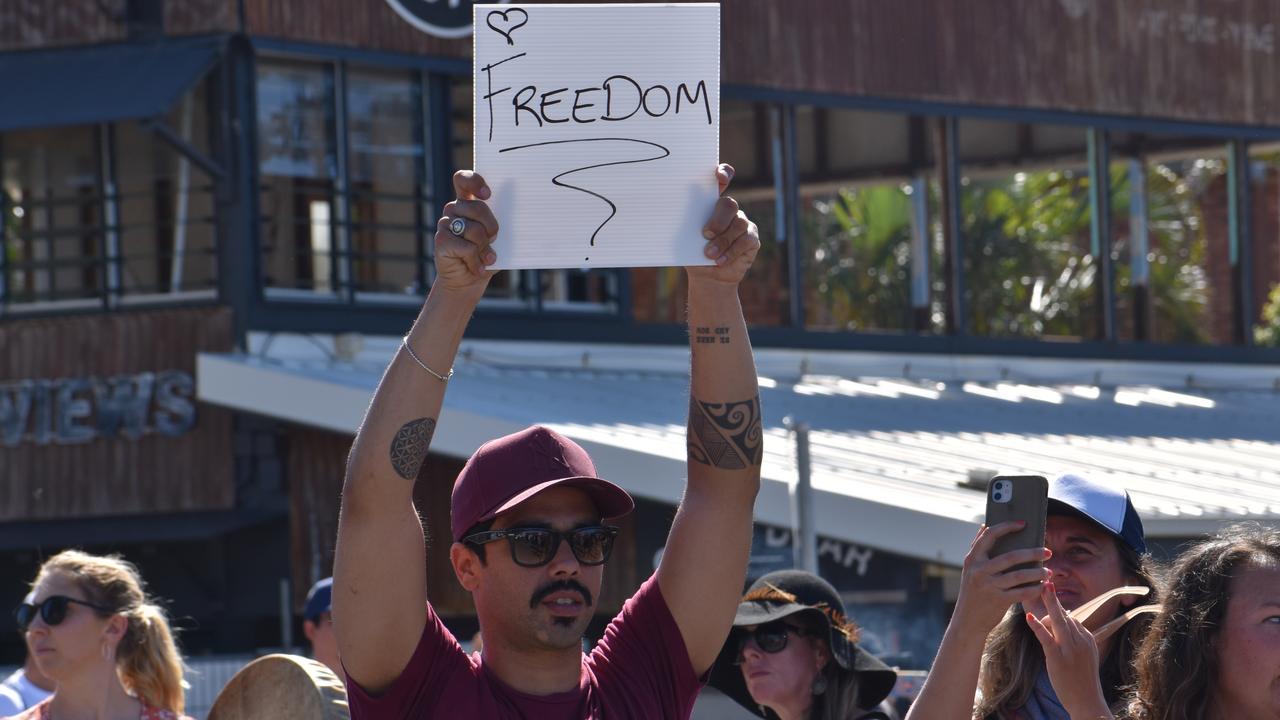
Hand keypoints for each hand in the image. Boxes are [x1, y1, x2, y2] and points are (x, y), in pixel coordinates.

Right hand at [434, 170, 499, 294]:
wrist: (468, 281)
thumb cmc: (485, 256)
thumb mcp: (496, 238)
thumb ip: (499, 224)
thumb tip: (514, 215)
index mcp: (467, 202)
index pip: (463, 180)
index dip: (474, 182)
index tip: (488, 194)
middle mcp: (454, 209)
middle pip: (477, 207)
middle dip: (492, 227)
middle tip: (493, 241)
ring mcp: (444, 224)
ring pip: (473, 229)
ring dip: (484, 248)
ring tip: (485, 258)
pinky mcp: (441, 240)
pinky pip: (467, 247)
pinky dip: (476, 261)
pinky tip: (476, 268)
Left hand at [686, 164, 759, 286]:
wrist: (707, 275)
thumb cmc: (694, 253)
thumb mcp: (685, 239)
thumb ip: (686, 224)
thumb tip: (678, 213)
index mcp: (711, 203)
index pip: (722, 179)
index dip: (724, 173)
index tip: (719, 176)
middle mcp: (729, 210)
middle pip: (729, 204)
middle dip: (718, 220)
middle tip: (706, 234)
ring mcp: (742, 223)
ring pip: (738, 224)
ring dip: (722, 241)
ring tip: (709, 255)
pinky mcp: (752, 238)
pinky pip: (745, 240)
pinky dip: (731, 252)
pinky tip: (721, 261)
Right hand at [951, 522, 1051, 634]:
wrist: (967, 621)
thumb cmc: (972, 592)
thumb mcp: (969, 570)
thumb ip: (977, 548)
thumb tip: (985, 525)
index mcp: (972, 559)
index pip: (990, 536)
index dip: (1007, 527)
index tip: (1023, 524)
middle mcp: (979, 571)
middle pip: (1011, 556)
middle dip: (1033, 552)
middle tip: (1048, 551)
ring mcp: (989, 586)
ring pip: (1020, 575)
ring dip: (1038, 572)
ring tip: (1049, 571)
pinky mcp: (998, 601)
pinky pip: (1022, 592)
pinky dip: (1035, 589)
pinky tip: (1043, 586)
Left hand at [1027, 582, 1112, 718]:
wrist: (1087, 701)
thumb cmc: (1082, 680)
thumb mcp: (1083, 655)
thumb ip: (1074, 640)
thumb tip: (1062, 625)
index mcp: (1086, 638)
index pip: (1071, 617)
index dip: (1056, 609)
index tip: (1045, 594)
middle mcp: (1080, 640)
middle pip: (1065, 614)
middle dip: (1053, 597)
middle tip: (1044, 580)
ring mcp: (1070, 649)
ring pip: (1058, 622)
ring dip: (1046, 608)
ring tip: (1036, 594)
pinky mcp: (1058, 659)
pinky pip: (1047, 639)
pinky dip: (1037, 627)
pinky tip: (1029, 617)